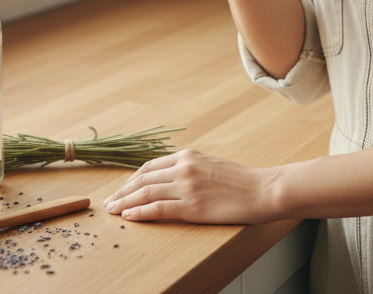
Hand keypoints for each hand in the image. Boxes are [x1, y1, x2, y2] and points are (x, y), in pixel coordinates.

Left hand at [103, 148, 276, 223]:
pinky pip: (158, 210)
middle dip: (122, 192)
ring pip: (146, 193)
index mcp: (188, 156)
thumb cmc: (241, 180)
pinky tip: (129, 217)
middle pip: (143, 179)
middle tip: (109, 203)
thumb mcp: (211, 165)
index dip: (131, 179)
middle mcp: (184, 167)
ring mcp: (187, 187)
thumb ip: (190, 169)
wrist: (262, 189)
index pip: (150, 166)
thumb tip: (171, 179)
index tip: (122, 189)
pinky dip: (140, 213)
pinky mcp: (193, 207)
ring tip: (113, 211)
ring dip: (125, 202)